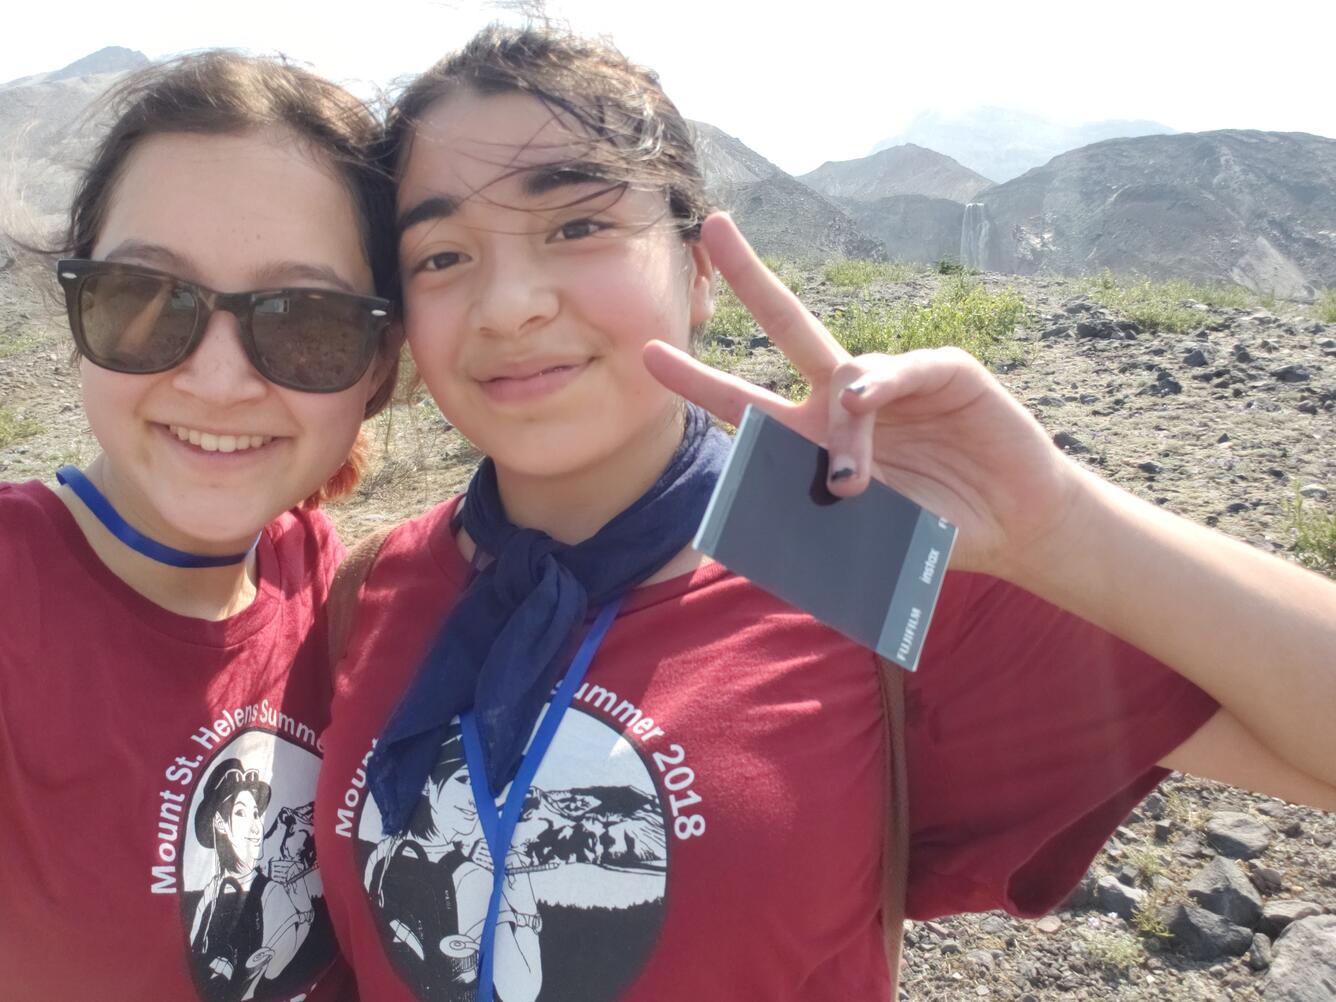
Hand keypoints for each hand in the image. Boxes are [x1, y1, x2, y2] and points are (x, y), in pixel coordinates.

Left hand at [644, 213, 1084, 577]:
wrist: (1011, 526)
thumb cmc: (927, 530)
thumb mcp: (861, 536)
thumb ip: (814, 524)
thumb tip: (753, 537)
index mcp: (814, 436)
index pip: (746, 401)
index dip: (698, 379)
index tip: (647, 353)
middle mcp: (844, 397)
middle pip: (789, 323)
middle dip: (751, 276)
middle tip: (711, 226)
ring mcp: (895, 381)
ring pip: (846, 374)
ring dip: (845, 431)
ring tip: (852, 485)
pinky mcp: (948, 374)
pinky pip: (908, 369)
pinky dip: (885, 383)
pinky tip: (866, 402)